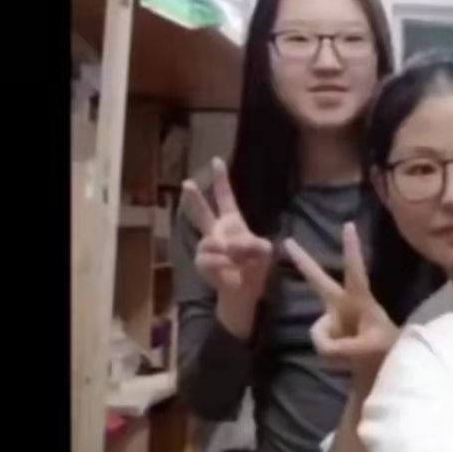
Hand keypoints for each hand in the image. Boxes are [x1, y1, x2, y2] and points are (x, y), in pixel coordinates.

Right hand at [181, 157, 273, 333]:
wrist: (244, 291)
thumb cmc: (255, 268)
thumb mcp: (264, 252)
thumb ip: (253, 243)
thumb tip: (229, 243)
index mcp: (233, 222)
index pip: (225, 197)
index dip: (221, 180)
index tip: (216, 160)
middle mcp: (217, 231)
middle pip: (202, 211)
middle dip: (194, 198)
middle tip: (187, 183)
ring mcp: (207, 246)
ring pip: (211, 242)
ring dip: (228, 252)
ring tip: (237, 260)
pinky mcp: (202, 261)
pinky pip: (210, 258)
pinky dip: (222, 264)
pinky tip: (228, 269)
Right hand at [285, 222, 399, 383]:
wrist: (385, 365)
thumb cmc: (384, 351)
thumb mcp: (366, 350)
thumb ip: (340, 347)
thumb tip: (320, 344)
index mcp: (360, 300)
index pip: (356, 271)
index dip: (352, 249)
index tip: (349, 225)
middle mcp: (344, 304)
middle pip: (320, 281)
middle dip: (305, 262)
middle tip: (289, 241)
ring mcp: (335, 318)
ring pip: (318, 331)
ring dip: (331, 346)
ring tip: (352, 354)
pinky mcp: (331, 332)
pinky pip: (320, 342)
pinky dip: (329, 353)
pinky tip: (343, 358)